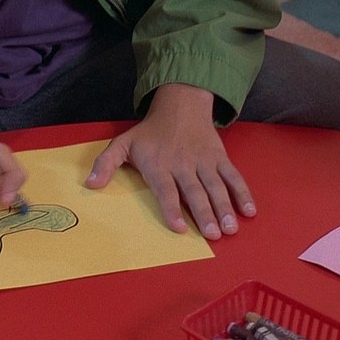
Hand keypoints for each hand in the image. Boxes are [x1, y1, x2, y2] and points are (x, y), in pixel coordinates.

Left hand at [85, 84, 255, 239]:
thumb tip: (89, 185)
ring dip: (224, 208)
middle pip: (195, 191)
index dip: (173, 208)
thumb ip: (106, 164)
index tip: (179, 228)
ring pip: (216, 186)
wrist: (180, 105)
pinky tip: (249, 211)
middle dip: (204, 213)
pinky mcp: (219, 157)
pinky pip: (233, 176)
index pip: (166, 189)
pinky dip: (242, 192)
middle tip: (212, 234)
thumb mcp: (122, 143)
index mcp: (159, 164)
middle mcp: (183, 163)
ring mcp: (204, 161)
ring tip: (230, 228)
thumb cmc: (149, 132)